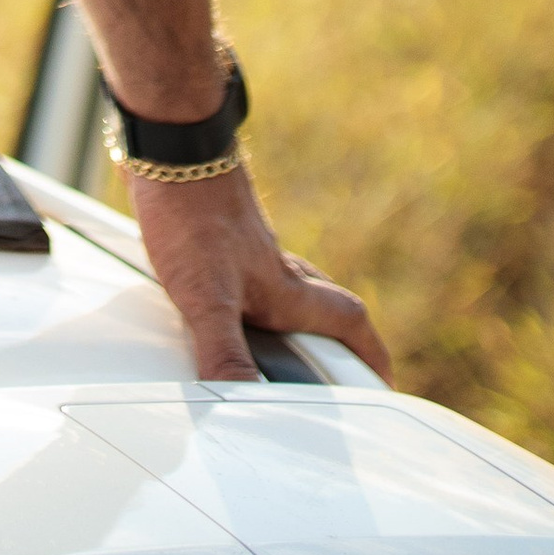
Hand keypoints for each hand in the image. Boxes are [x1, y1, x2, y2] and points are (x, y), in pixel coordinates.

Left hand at [131, 164, 392, 382]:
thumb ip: (225, 354)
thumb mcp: (206, 296)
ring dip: (283, 311)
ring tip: (270, 341)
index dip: (370, 354)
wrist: (168, 146)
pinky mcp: (209, 226)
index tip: (386, 382)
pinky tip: (208, 289)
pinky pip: (235, 265)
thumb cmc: (192, 214)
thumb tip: (242, 409)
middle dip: (332, 335)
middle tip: (333, 367)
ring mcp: (241, 243)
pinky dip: (235, 286)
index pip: (347, 321)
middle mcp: (271, 265)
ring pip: (279, 282)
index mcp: (285, 289)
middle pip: (320, 301)